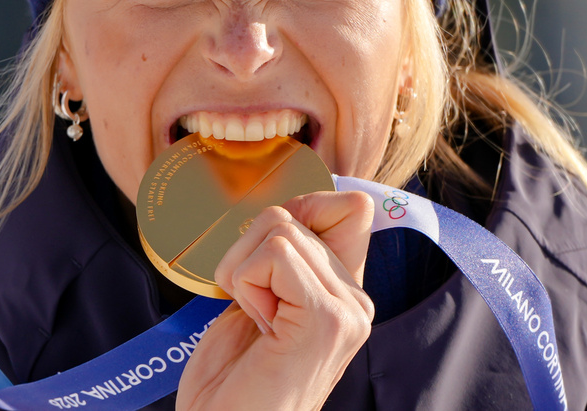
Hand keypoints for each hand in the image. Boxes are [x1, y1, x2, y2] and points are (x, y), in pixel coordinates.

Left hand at [176, 191, 375, 410]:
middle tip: (255, 313)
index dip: (299, 210)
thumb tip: (283, 209)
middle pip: (292, 214)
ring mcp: (347, 310)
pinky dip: (247, 283)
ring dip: (244, 271)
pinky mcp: (328, 318)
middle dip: (248, 255)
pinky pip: (275, 254)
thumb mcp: (257, 301)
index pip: (350, 206)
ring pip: (280, 228)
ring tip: (256, 320)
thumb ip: (280, 258)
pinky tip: (260, 326)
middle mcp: (356, 299)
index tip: (266, 261)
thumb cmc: (231, 379)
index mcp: (344, 291)